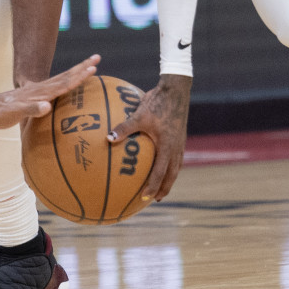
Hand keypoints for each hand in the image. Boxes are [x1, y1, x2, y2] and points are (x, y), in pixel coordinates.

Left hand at [0, 54, 99, 127]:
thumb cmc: (1, 114)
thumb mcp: (15, 114)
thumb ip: (31, 110)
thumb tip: (47, 106)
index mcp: (40, 93)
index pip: (64, 84)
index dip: (79, 77)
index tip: (92, 69)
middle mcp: (42, 89)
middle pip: (67, 76)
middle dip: (83, 67)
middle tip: (98, 58)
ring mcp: (39, 90)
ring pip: (62, 78)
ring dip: (77, 72)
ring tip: (90, 65)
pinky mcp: (35, 95)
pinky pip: (56, 86)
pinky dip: (67, 82)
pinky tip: (70, 83)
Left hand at [106, 74, 190, 201]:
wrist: (176, 90)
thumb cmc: (157, 102)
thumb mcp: (139, 116)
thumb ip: (123, 128)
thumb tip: (107, 139)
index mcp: (168, 147)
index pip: (161, 173)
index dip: (153, 187)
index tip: (146, 198)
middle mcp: (176, 148)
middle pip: (172, 174)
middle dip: (164, 188)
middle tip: (155, 199)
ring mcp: (180, 142)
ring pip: (176, 166)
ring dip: (168, 178)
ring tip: (161, 186)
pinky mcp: (180, 136)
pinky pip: (175, 156)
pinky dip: (169, 164)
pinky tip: (161, 162)